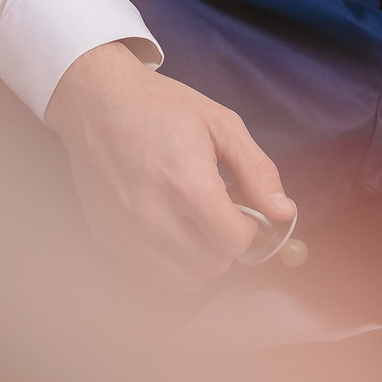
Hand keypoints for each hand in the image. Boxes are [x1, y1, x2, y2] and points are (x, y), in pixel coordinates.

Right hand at [44, 41, 293, 291]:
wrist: (97, 103)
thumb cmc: (163, 108)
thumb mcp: (223, 126)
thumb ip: (258, 172)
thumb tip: (285, 212)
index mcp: (186, 184)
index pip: (233, 241)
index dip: (251, 229)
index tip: (246, 211)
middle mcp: (152, 215)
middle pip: (211, 266)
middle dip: (226, 244)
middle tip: (220, 214)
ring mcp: (124, 230)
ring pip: (181, 279)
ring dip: (199, 258)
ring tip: (195, 221)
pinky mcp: (105, 236)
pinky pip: (149, 273)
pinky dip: (169, 261)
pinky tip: (170, 227)